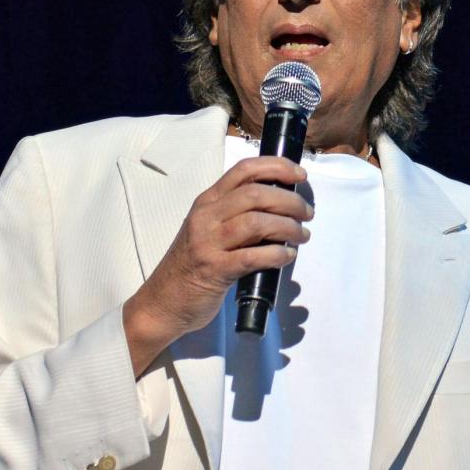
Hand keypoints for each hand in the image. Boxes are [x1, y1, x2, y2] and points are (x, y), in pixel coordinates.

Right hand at [123, 155, 312, 374]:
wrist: (162, 302)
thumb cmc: (191, 265)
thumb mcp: (208, 229)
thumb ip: (235, 214)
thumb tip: (280, 206)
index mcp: (206, 202)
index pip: (243, 170)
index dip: (276, 167)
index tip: (300, 174)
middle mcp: (206, 217)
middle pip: (256, 194)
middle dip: (290, 201)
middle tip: (307, 213)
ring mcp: (208, 243)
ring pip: (257, 222)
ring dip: (288, 227)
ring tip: (301, 235)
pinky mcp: (215, 270)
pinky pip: (254, 256)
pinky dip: (277, 254)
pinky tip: (287, 256)